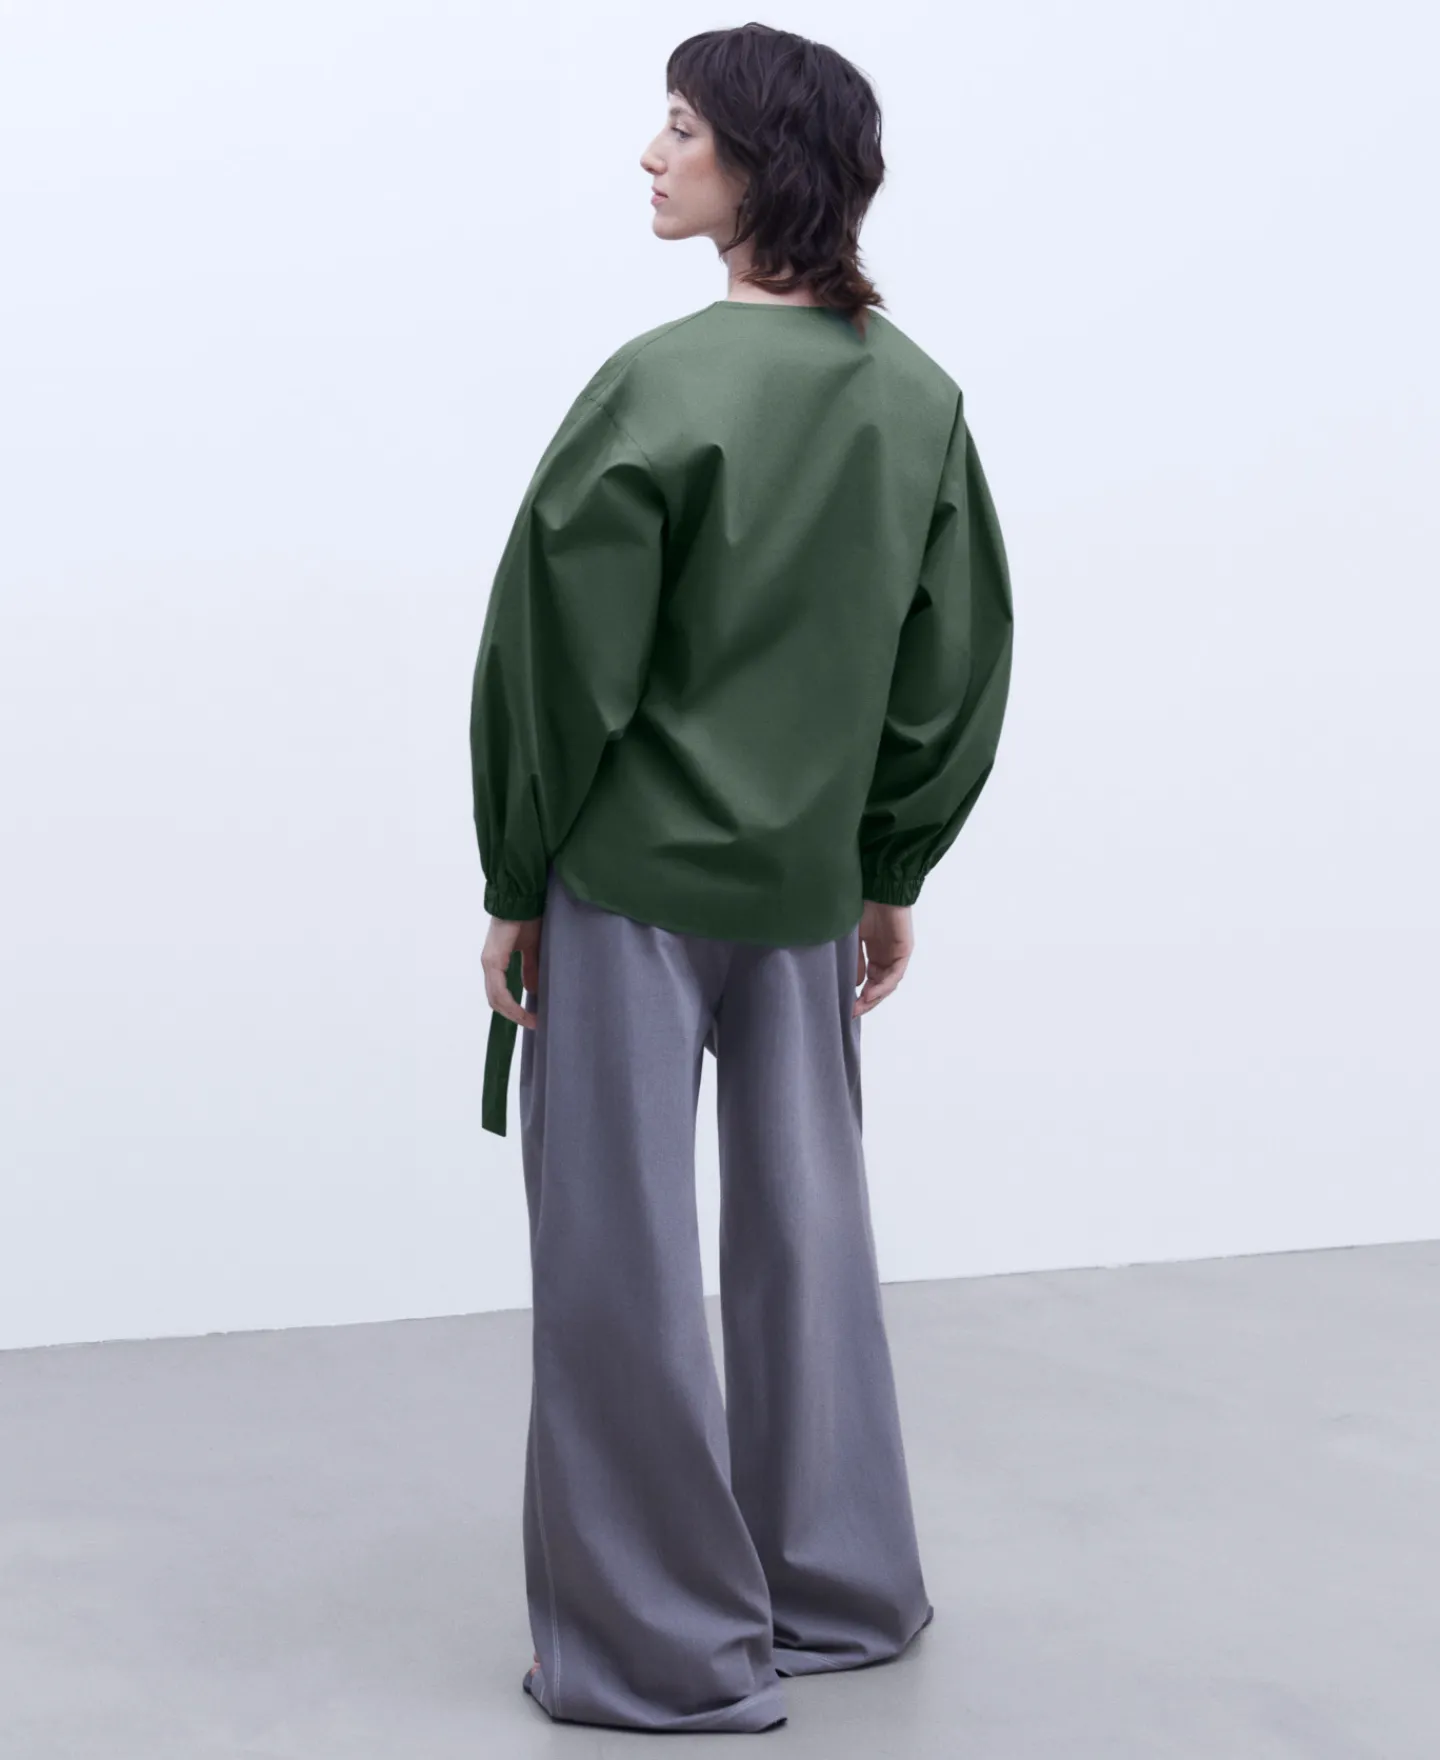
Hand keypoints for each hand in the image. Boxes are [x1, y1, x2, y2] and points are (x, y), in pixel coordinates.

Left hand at [483, 912, 542, 1030]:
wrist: (523, 899)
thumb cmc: (528, 918)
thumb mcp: (532, 949)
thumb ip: (530, 968)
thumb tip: (531, 990)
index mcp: (496, 962)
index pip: (500, 993)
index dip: (514, 1009)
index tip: (532, 1019)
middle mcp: (489, 964)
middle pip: (496, 1001)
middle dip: (514, 1016)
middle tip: (533, 1024)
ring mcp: (489, 963)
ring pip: (496, 998)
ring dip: (513, 1014)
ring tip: (531, 1021)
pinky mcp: (493, 960)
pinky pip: (499, 990)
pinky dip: (511, 1004)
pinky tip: (523, 1010)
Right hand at [854, 900, 912, 1016]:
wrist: (878, 888)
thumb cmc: (863, 907)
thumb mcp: (853, 938)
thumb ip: (856, 961)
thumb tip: (856, 984)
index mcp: (874, 953)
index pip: (869, 981)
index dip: (858, 995)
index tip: (845, 1007)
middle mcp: (886, 956)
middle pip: (879, 987)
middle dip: (866, 1002)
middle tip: (851, 1013)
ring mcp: (896, 954)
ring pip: (888, 984)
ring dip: (874, 997)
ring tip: (859, 1005)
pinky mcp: (904, 951)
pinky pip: (895, 974)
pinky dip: (883, 985)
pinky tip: (870, 992)